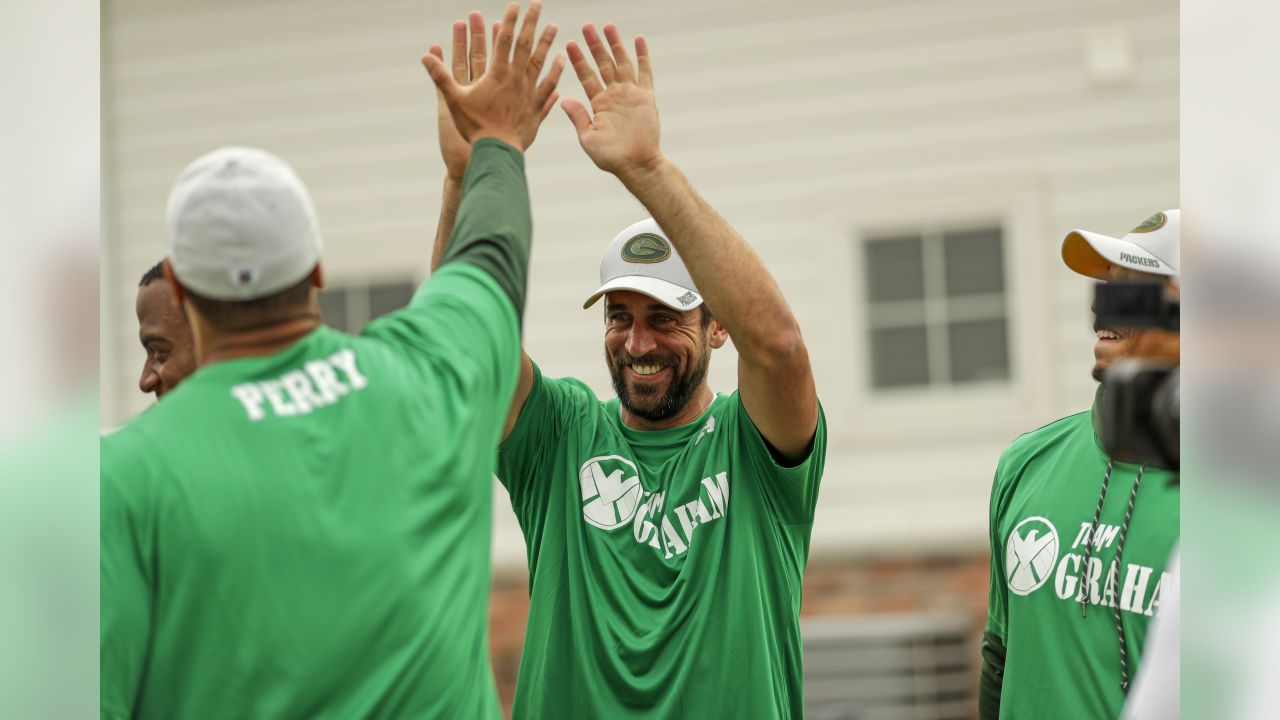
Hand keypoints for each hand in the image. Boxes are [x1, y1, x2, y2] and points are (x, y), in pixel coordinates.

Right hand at [421, 1, 563, 151]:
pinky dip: (556, 73)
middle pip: (526, 44)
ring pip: (541, 62)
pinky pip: (549, 86)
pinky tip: (561, 61)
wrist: (498, 151)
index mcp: (497, 73)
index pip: (504, 40)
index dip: (509, 20)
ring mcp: (529, 92)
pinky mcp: (537, 107)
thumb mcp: (453, 100)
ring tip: (553, 26)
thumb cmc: (474, 126)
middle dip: (531, 22)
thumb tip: (424, 56)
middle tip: (538, 4)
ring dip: (547, 42)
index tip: (515, 4)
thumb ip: (440, 77)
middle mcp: (516, 78)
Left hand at [561, 24, 662, 180]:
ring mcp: (630, 94)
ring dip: (615, 45)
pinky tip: (638, 39)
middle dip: (595, 45)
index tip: (569, 43)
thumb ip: (578, 117)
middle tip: (587, 26)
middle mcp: (614, 95)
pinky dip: (642, 56)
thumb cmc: (611, 157)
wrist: (636, 165)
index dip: (578, 60)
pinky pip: (645, 72)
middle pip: (603, 64)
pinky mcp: (646, 97)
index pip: (586, 76)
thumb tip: (564, 100)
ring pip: (621, 63)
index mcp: (599, 104)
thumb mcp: (588, 137)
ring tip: (607, 26)